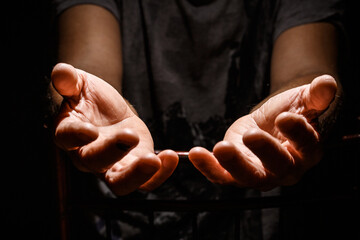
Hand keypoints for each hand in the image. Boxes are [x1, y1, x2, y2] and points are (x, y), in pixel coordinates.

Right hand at [52, 63, 177, 194]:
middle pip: (95, 162)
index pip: (67, 137)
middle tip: (131, 135)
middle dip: (113, 150)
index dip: (77, 136)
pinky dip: (159, 174)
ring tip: (154, 160)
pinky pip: (145, 181)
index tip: (91, 130)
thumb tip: (61, 71)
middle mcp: (86, 155)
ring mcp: (111, 165)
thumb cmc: (90, 97)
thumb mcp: (80, 84)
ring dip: (137, 175)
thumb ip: (69, 80)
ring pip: (120, 183)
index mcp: (68, 132)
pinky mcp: (134, 166)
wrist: (108, 109)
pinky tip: (170, 157)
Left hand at [189, 75, 336, 189]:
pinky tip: (196, 153)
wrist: (271, 121)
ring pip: (248, 176)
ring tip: (220, 147)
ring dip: (233, 164)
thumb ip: (316, 95)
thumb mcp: (303, 100)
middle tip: (252, 135)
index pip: (305, 145)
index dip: (297, 133)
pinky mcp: (236, 172)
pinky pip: (222, 175)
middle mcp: (287, 169)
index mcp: (308, 151)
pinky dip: (208, 167)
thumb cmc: (291, 111)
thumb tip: (327, 82)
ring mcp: (260, 174)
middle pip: (278, 166)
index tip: (285, 117)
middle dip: (265, 151)